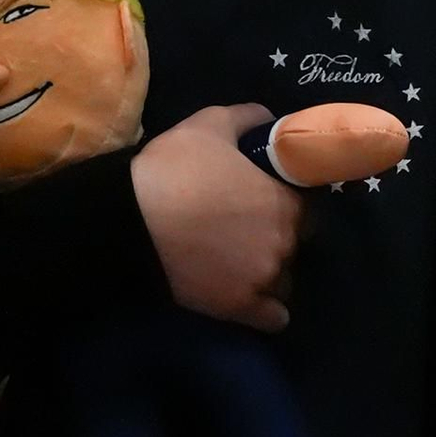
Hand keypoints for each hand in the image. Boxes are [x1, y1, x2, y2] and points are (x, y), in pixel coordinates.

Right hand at [132, 103, 304, 332]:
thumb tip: (270, 118)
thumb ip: (248, 118)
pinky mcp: (238, 308)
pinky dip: (269, 312)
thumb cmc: (174, 169)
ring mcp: (262, 279)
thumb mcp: (211, 124)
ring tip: (245, 265)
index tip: (266, 202)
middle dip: (279, 238)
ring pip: (285, 280)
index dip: (288, 204)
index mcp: (285, 202)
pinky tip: (256, 302)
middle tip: (249, 231)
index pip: (307, 207)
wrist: (128, 221)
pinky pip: (272, 318)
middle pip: (296, 244)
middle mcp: (283, 243)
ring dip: (272, 273)